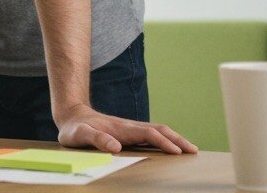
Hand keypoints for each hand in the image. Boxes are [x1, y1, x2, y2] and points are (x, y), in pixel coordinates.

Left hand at [55, 104, 197, 154]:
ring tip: (190, 150)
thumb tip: (116, 147)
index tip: (178, 152)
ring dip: (175, 139)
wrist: (72, 115)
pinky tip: (171, 147)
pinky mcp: (129, 132)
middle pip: (159, 130)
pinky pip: (152, 135)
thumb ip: (96, 139)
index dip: (163, 143)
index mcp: (121, 129)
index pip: (148, 134)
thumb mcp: (80, 135)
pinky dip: (166, 140)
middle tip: (194, 151)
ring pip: (158, 131)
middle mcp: (129, 127)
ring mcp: (130, 128)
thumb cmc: (75, 128)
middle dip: (178, 139)